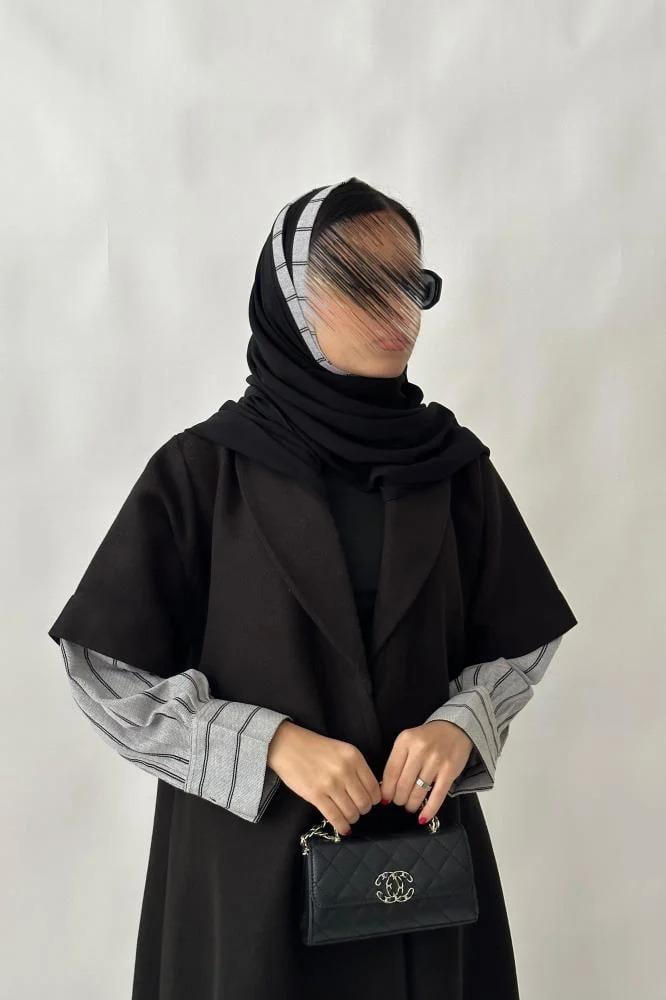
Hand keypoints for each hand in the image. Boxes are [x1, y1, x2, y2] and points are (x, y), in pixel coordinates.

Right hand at [267, 721, 381, 834]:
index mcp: (354, 757)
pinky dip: (342, 826)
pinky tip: (344, 828)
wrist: (288, 745)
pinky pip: (335, 817)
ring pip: (352, 812)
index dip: (373, 799)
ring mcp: (330, 784)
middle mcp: (344, 770)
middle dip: (363, 809)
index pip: (373, 787)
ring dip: (352, 818)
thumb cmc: (315, 748)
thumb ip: (357, 768)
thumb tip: (371, 792)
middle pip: (364, 802)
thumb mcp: (342, 751)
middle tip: (357, 809)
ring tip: (348, 816)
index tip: (369, 801)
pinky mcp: (315, 795)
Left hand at [380, 721, 474, 823]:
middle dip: (398, 799)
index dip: (386, 790)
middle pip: (403, 784)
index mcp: (405, 741)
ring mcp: (436, 760)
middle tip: (399, 802)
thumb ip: (397, 761)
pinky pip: (437, 795)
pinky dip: (429, 809)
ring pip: (418, 791)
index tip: (385, 799)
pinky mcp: (449, 770)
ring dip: (411, 804)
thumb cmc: (427, 738)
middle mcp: (420, 749)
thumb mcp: (408, 741)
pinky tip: (423, 817)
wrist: (454, 729)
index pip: (390, 771)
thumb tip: (385, 789)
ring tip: (410, 807)